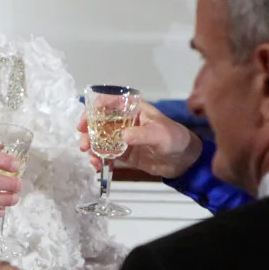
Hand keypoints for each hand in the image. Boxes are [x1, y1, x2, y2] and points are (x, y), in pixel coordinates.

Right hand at [78, 101, 203, 178]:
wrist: (185, 161)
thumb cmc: (175, 139)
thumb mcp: (160, 134)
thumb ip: (142, 134)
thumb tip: (122, 136)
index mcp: (135, 110)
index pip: (111, 103)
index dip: (95, 109)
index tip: (86, 121)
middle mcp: (127, 122)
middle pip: (101, 122)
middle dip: (89, 132)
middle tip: (83, 145)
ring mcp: (124, 138)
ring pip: (102, 139)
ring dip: (93, 148)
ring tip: (91, 159)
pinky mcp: (126, 153)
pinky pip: (108, 154)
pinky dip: (100, 159)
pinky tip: (98, 166)